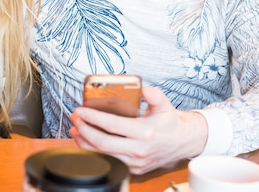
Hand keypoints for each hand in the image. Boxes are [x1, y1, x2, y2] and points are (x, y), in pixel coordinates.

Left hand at [69, 86, 207, 174]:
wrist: (183, 142)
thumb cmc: (170, 123)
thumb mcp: (164, 104)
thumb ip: (153, 95)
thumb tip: (141, 88)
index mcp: (145, 132)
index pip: (113, 126)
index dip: (93, 118)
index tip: (81, 111)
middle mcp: (139, 149)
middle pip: (102, 143)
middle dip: (84, 130)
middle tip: (75, 119)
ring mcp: (135, 162)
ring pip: (102, 156)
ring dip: (85, 143)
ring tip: (76, 130)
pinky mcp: (134, 169)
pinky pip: (109, 162)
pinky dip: (95, 152)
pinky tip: (87, 142)